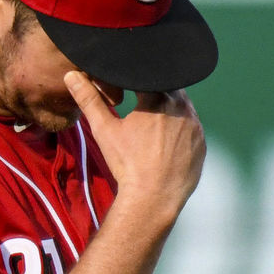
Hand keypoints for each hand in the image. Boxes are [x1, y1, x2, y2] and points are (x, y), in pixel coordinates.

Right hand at [64, 71, 205, 222]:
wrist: (153, 197)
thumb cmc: (127, 163)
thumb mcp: (104, 130)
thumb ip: (89, 100)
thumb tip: (71, 75)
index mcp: (156, 98)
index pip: (145, 77)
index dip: (133, 81)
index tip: (125, 93)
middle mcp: (180, 106)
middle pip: (166, 88)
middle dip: (153, 93)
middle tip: (138, 108)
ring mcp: (194, 124)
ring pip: (181, 105)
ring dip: (168, 108)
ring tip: (152, 125)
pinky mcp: (201, 141)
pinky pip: (191, 125)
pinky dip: (179, 127)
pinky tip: (166, 141)